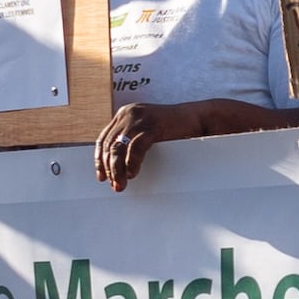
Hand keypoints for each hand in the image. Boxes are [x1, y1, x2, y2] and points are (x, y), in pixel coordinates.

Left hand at [99, 100, 268, 187]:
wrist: (198, 118)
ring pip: (119, 146)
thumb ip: (133, 141)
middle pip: (110, 144)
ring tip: (121, 184)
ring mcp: (140, 117)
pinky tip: (133, 173)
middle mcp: (129, 113)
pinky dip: (132, 162)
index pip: (104, 138)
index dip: (99, 159)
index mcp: (125, 115)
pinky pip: (136, 146)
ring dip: (118, 169)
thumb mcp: (148, 132)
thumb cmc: (175, 129)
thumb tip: (118, 165)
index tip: (101, 176)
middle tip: (114, 185)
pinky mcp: (153, 124)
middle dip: (109, 168)